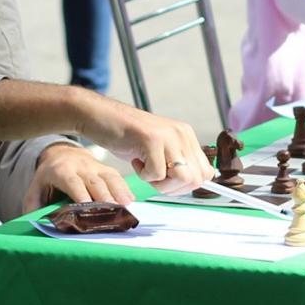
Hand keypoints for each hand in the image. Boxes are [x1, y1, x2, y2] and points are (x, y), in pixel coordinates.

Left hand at [22, 141, 133, 211]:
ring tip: (126, 207)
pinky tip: (131, 201)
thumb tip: (34, 224)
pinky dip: (125, 189)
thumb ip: (34, 206)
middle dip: (104, 196)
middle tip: (112, 211)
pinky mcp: (106, 168)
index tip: (88, 206)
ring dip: (118, 192)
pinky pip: (118, 178)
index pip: (72, 182)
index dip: (80, 193)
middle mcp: (80, 167)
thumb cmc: (48, 179)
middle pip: (94, 182)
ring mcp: (96, 166)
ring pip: (109, 178)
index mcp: (61, 171)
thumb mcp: (35, 190)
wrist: (62, 155)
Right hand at [83, 99, 211, 194]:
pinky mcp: (152, 138)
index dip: (185, 186)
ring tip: (145, 169)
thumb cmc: (125, 136)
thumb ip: (176, 163)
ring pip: (181, 178)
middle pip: (195, 179)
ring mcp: (169, 135)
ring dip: (160, 183)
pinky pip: (157, 174)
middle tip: (153, 176)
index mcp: (186, 136)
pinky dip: (143, 175)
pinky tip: (135, 159)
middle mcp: (182, 133)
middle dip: (172, 188)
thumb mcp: (158, 149)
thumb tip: (192, 183)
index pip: (205, 173)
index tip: (166, 180)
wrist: (99, 117)